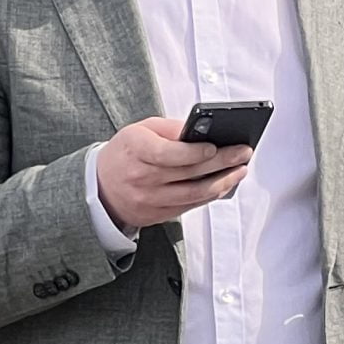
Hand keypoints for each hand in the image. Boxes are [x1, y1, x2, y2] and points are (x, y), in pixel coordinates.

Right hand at [95, 116, 251, 232]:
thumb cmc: (126, 152)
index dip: (193, 152)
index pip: (168, 153)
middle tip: (243, 153)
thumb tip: (205, 130)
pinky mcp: (157, 215)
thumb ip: (171, 129)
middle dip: (222, 162)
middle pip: (188, 172)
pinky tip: (224, 184)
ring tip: (240, 170)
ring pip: (194, 194)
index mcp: (135, 150)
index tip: (215, 147)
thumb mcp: (141, 130)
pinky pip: (190, 206)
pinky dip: (210, 195)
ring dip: (223, 182)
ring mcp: (149, 199)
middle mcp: (141, 177)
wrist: (101, 188)